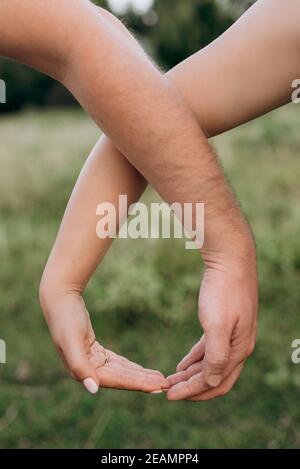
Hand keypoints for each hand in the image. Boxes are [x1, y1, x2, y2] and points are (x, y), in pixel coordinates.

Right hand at [40, 292, 168, 393]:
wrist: (58, 300)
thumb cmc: (65, 319)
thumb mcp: (71, 340)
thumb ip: (80, 366)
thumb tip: (93, 389)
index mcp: (82, 371)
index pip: (118, 380)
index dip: (139, 384)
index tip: (159, 386)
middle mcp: (87, 370)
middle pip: (122, 378)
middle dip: (144, 381)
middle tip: (166, 384)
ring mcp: (91, 361)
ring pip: (121, 371)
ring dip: (139, 376)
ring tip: (158, 379)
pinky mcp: (94, 351)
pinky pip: (116, 363)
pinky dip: (130, 367)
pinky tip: (141, 370)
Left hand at [167, 245, 257, 400]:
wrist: (230, 258)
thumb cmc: (223, 290)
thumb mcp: (217, 325)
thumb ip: (216, 356)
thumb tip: (211, 382)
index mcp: (239, 349)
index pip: (216, 383)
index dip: (193, 393)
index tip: (169, 396)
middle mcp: (239, 345)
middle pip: (215, 377)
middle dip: (192, 387)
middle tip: (168, 391)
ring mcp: (234, 333)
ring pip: (212, 364)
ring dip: (193, 374)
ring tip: (172, 380)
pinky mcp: (226, 322)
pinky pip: (210, 349)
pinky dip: (196, 359)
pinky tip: (183, 364)